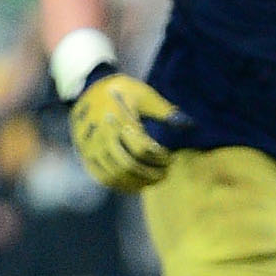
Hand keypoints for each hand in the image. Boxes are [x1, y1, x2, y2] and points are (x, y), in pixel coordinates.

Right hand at [70, 71, 181, 190]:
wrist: (89, 90)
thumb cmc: (125, 92)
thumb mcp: (145, 95)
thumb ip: (166, 111)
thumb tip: (190, 124)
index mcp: (117, 118)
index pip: (141, 148)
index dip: (158, 157)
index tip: (168, 156)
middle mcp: (101, 135)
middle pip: (128, 165)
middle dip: (151, 172)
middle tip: (165, 172)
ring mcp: (90, 147)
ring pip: (116, 175)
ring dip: (139, 181)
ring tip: (155, 178)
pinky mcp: (86, 156)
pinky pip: (104, 178)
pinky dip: (123, 185)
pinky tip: (139, 183)